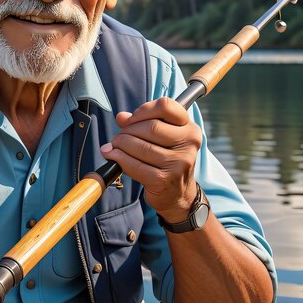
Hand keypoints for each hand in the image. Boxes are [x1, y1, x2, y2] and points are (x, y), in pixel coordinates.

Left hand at [100, 97, 201, 220]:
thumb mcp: (161, 139)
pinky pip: (134, 165)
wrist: (177, 195)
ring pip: (141, 146)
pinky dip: (119, 159)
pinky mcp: (164, 179)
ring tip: (113, 147)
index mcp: (189, 128)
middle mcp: (188, 144)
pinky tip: (113, 157)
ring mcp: (178, 163)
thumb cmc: (166, 162)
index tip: (131, 119)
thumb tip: (121, 117)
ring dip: (120, 144)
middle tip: (118, 137)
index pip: (166, 106)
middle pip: (151, 126)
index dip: (144, 110)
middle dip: (128, 130)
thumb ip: (142, 123)